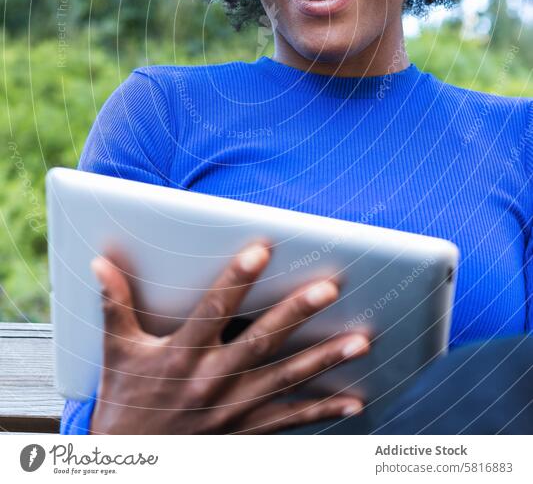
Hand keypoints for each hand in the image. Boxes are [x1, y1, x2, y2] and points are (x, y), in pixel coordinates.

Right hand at [89, 240, 368, 433]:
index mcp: (180, 355)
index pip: (213, 309)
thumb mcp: (116, 353)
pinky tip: (354, 401)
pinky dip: (322, 411)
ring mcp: (233, 409)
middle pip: (261, 341)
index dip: (237, 278)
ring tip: (360, 341)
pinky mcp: (247, 432)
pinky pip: (290, 421)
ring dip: (324, 361)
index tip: (262, 249)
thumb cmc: (125, 404)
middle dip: (296, 313)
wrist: (133, 469)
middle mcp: (211, 380)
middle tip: (329, 287)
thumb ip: (115, 305)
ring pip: (286, 380)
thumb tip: (100, 262)